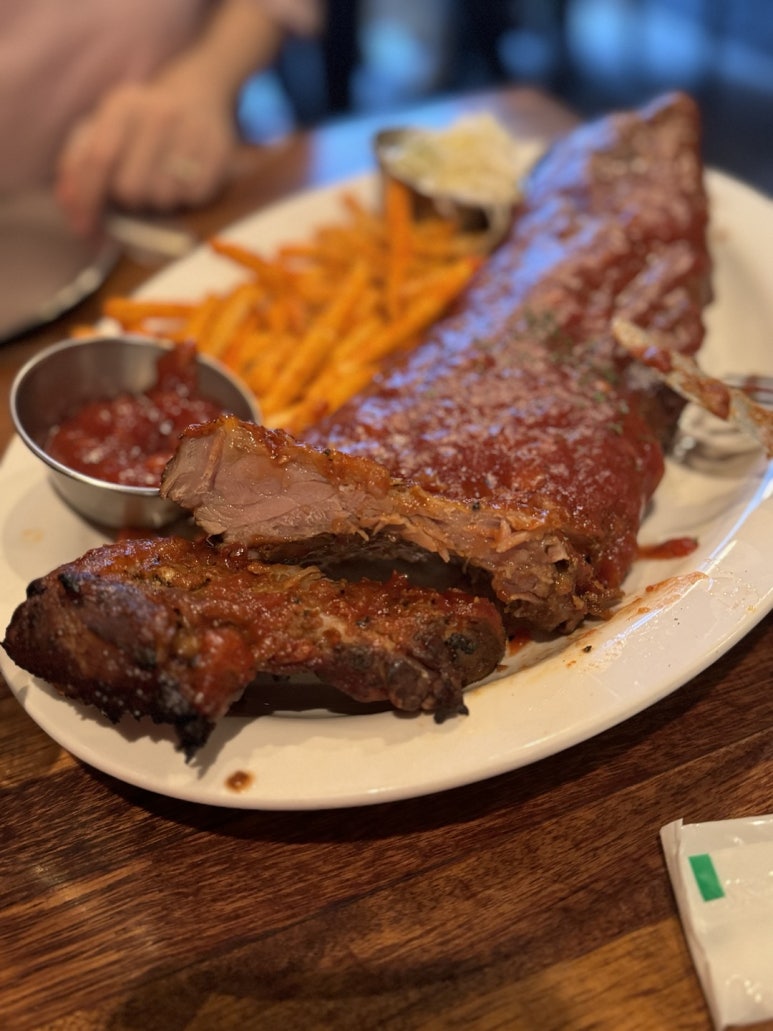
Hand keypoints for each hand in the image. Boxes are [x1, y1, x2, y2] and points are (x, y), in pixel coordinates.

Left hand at [55, 78, 237, 235]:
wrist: (197, 97)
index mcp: (123, 104)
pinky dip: (182, 199)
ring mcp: (192, 133)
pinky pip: (190, 199)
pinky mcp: (217, 155)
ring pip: (161, 198)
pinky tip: (181, 180)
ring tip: (158, 181)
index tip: (83, 227)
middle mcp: (159, 114)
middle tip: (131, 193)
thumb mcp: (102, 129)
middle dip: (126, 201)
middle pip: (130, 188)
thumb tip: (69, 205)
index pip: (98, 160)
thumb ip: (77, 166)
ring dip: (155, 201)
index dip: (87, 199)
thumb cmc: (139, 126)